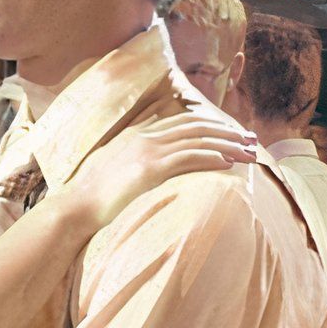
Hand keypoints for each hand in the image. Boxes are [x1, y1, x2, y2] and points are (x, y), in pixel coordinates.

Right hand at [54, 112, 255, 231]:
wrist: (76, 205)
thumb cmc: (91, 193)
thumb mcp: (113, 167)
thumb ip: (132, 156)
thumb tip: (149, 162)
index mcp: (138, 134)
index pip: (182, 122)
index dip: (210, 125)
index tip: (231, 132)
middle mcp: (146, 137)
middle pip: (196, 128)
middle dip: (227, 132)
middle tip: (250, 139)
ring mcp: (149, 151)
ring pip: (198, 141)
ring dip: (227, 145)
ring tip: (249, 153)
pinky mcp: (151, 169)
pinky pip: (189, 159)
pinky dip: (212, 158)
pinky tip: (229, 163)